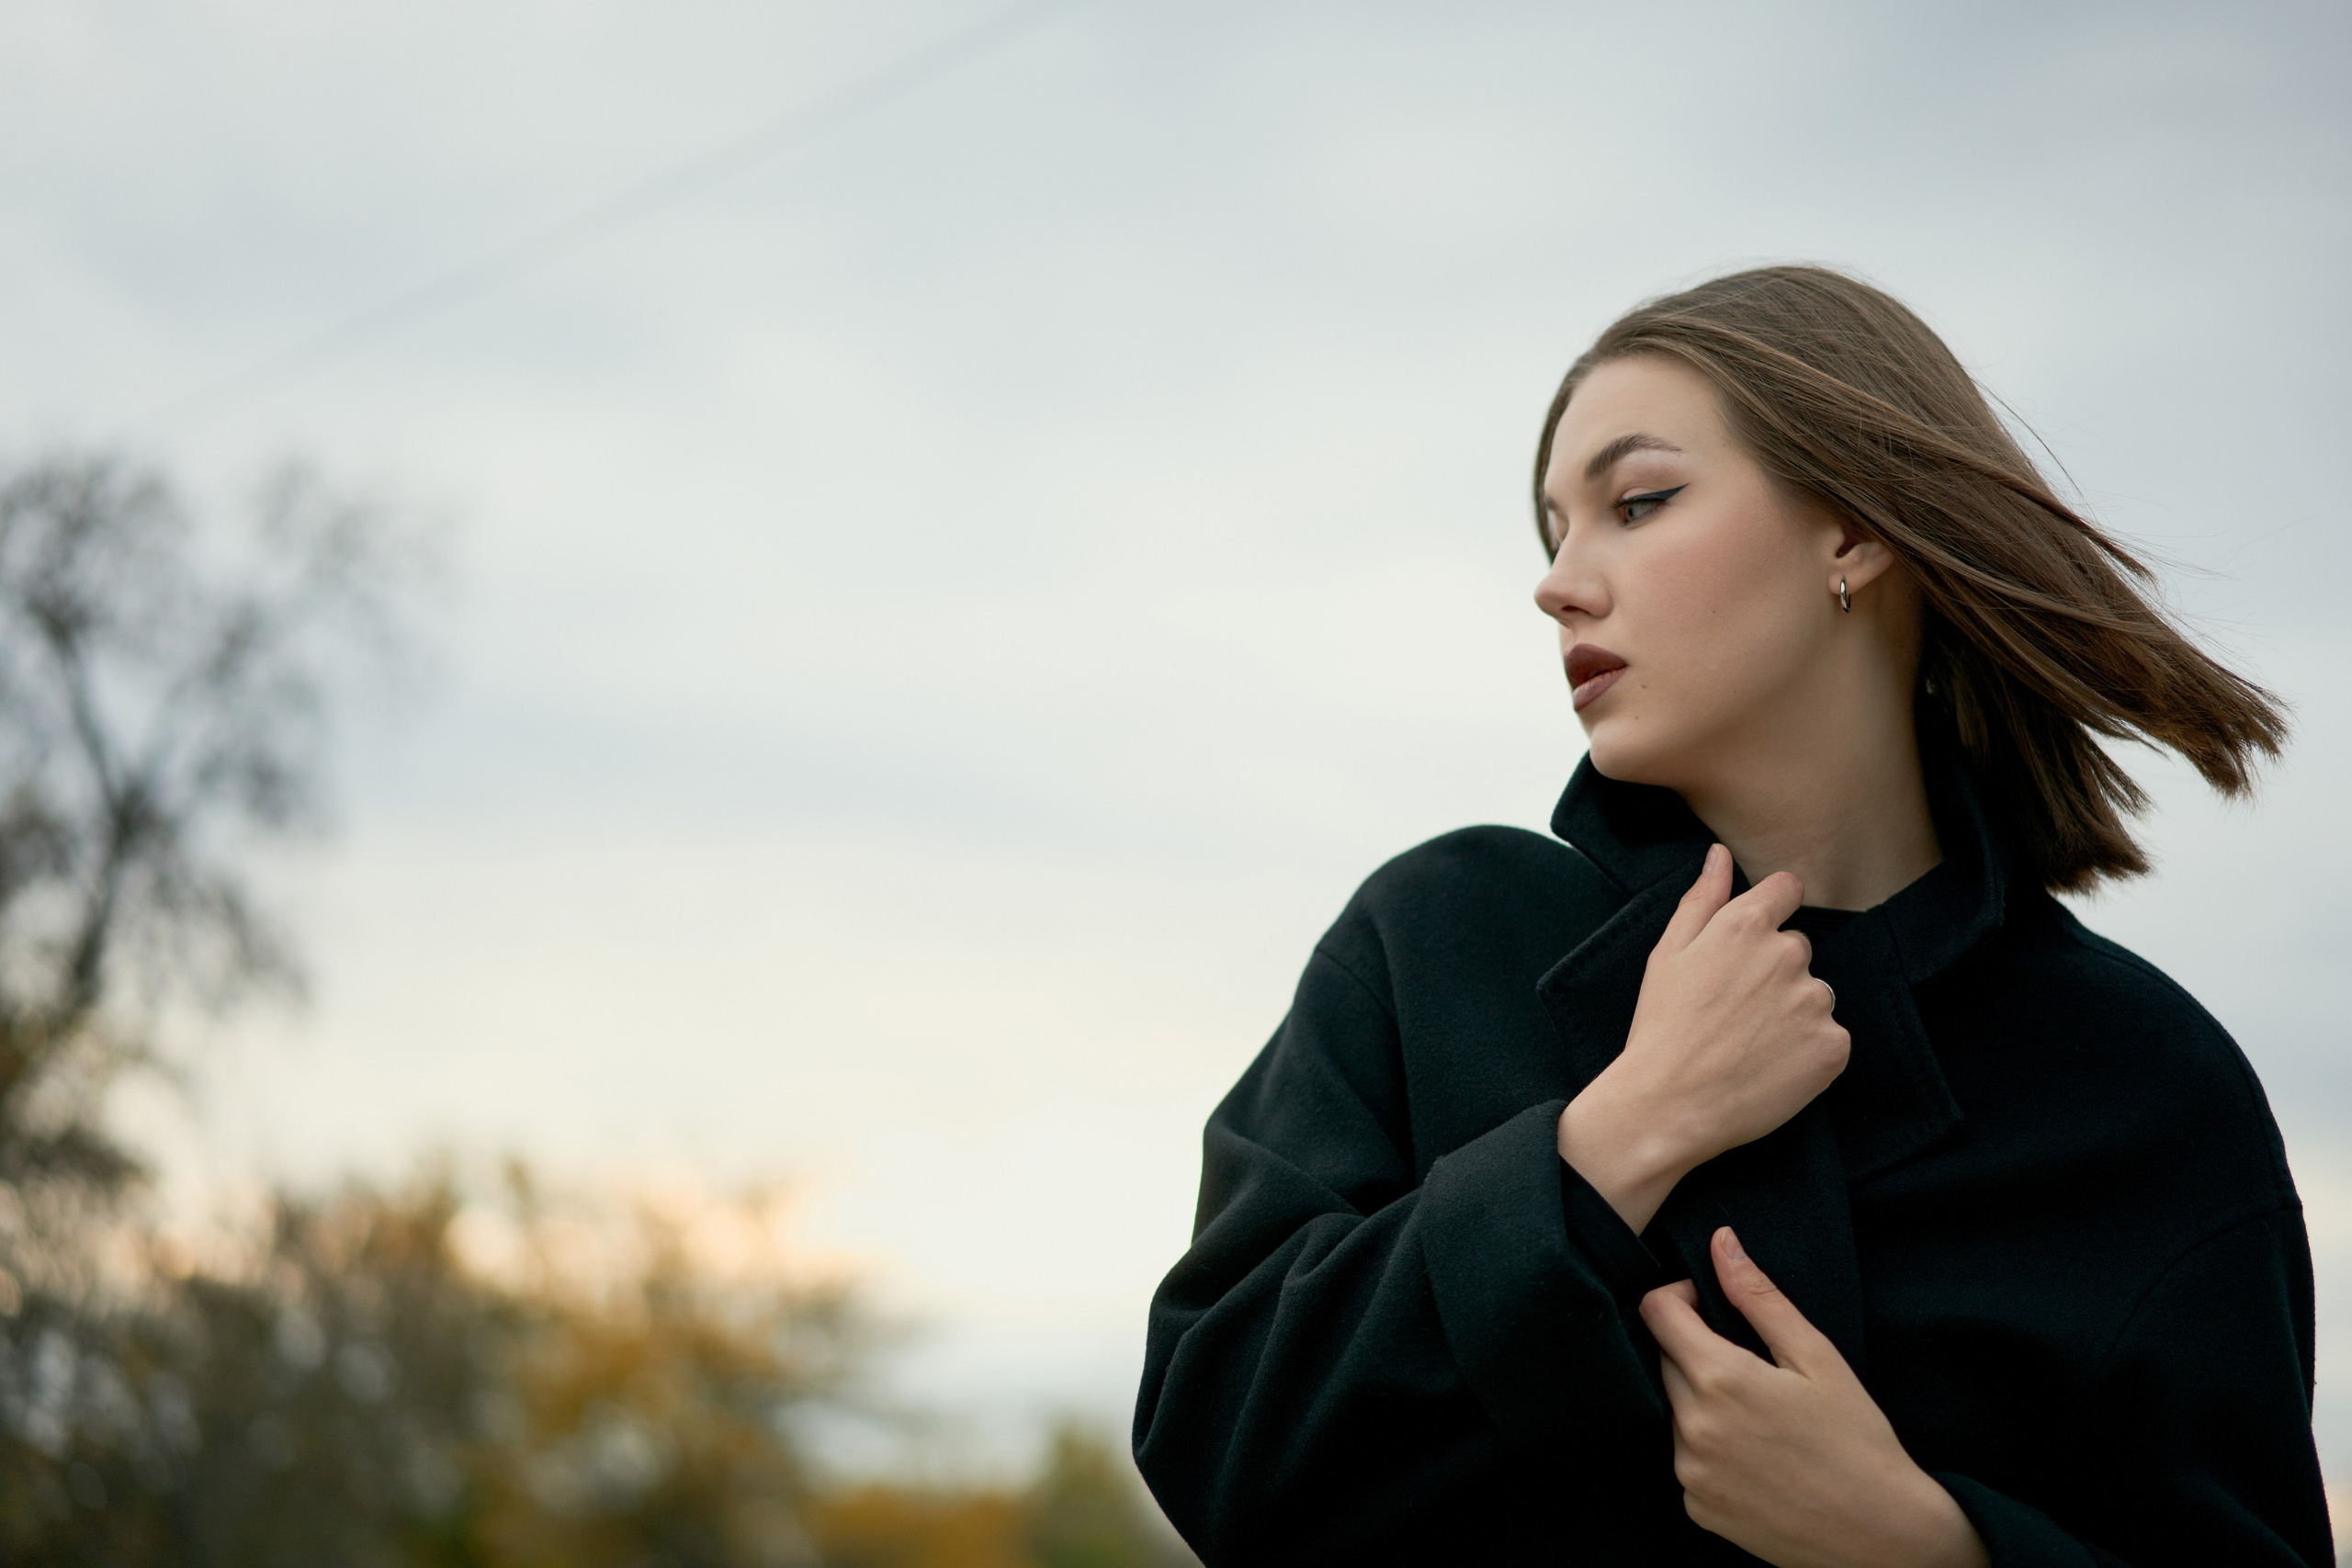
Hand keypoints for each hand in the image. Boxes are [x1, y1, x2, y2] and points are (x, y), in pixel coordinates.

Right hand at [1558, 845, 1847, 1229]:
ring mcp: (1814, 1001)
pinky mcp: (1833, 1046)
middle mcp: (1788, 955)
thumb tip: (1719, 855)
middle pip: (1798, 949)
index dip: (1772, 913)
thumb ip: (1701, 899)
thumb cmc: (1661, 1027)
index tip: (1752, 945)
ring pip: (1815, 995)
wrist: (1670, 1104)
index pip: (1787, 890)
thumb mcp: (1667, 954)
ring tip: (1751, 1044)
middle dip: (1775, 972)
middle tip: (1735, 1012)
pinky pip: (1830, 1038)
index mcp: (1745, 925)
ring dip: (1794, 1013)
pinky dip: (1809, 1052)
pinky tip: (1771, 1066)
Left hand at [1639, 1228, 1986, 1567]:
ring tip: (1762, 1418)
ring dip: (1702, 1401)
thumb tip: (1721, 1242)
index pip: (1656, 1312)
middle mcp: (1691, 1428)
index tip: (1712, 1305)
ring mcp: (1690, 1473)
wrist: (1881, 1535)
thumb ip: (1759, 1297)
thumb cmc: (1857, 1440)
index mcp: (1719, 1380)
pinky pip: (1685, 1458)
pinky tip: (1757, 1456)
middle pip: (1664, 1359)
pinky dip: (1709, 1448)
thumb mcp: (1816, 1357)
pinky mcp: (1696, 1506)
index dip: (1680, 1297)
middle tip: (1755, 1367)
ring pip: (1674, 1410)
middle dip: (1697, 1349)